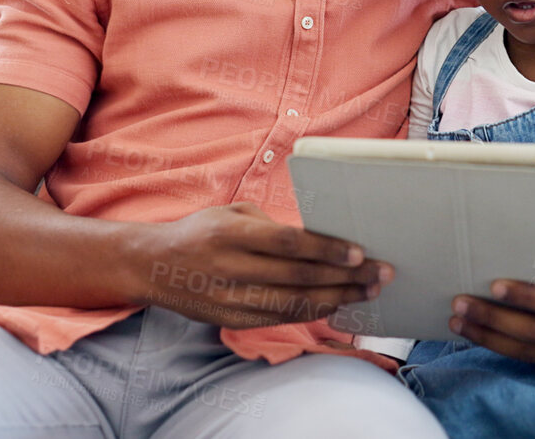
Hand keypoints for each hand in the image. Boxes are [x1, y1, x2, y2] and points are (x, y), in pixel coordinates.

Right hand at [132, 203, 392, 328]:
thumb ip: (272, 225)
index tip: (359, 251)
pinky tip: (339, 305)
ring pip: (294, 304)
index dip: (325, 249)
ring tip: (369, 292)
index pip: (286, 243)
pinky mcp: (233, 320)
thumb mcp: (231, 214)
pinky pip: (281, 318)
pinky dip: (314, 312)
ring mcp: (231, 299)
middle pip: (298, 276)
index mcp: (229, 234)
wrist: (154, 268)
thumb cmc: (201, 232)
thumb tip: (319, 238)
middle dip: (345, 276)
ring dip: (338, 299)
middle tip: (381, 273)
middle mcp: (230, 268)